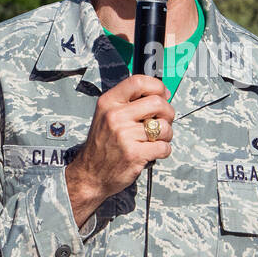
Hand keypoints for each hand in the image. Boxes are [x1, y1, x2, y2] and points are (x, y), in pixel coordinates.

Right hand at [64, 75, 173, 225]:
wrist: (89, 174)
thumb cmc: (102, 145)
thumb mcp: (106, 116)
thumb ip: (128, 103)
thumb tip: (160, 94)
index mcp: (108, 103)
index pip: (138, 81)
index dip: (157, 86)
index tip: (162, 95)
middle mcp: (115, 116)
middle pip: (158, 103)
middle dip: (168, 112)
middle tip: (163, 121)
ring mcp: (124, 136)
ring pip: (164, 127)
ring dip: (166, 135)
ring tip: (155, 140)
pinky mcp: (134, 154)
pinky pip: (164, 147)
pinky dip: (163, 150)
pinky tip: (152, 152)